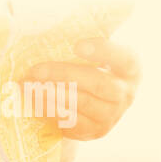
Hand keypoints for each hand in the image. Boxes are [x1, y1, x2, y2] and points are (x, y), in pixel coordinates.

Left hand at [25, 38, 140, 141]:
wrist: (96, 105)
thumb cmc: (93, 69)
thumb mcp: (98, 55)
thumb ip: (86, 43)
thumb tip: (47, 29)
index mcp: (131, 68)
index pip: (122, 58)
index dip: (102, 51)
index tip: (77, 45)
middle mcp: (125, 93)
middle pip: (96, 83)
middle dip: (64, 74)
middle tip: (37, 70)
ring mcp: (110, 116)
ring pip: (80, 103)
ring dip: (51, 94)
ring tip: (30, 85)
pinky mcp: (92, 132)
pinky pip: (69, 121)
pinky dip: (49, 110)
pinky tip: (34, 101)